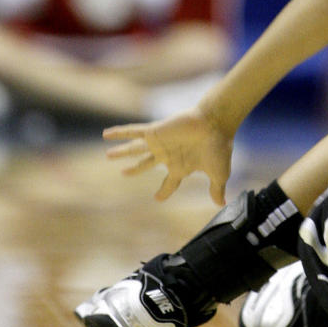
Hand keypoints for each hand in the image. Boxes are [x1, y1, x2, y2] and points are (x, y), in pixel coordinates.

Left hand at [103, 106, 233, 203]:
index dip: (163, 192)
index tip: (157, 198)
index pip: (169, 183)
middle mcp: (167, 155)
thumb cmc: (218, 147)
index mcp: (181, 167)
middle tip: (124, 173)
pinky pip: (133, 132)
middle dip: (135, 169)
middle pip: (146, 164)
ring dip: (122, 152)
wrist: (215, 123)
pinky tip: (106, 134)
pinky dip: (120, 133)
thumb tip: (221, 203)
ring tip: (108, 155)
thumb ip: (216, 188)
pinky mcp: (155, 131)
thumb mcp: (218, 173)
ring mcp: (160, 143)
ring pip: (136, 149)